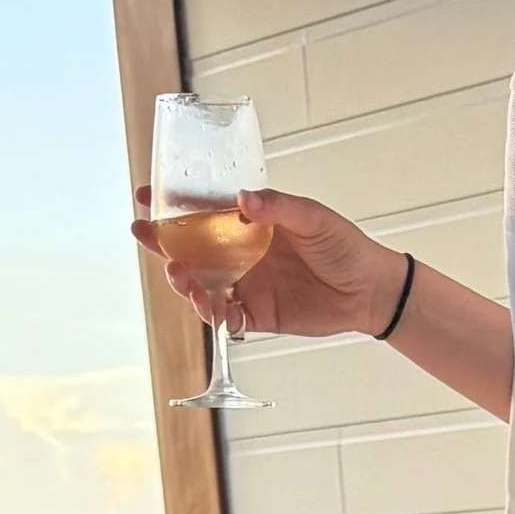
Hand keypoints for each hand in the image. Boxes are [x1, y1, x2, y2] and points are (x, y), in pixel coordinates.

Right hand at [131, 184, 405, 340]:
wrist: (369, 290)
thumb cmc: (344, 245)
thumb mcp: (313, 217)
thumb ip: (277, 207)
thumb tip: (243, 200)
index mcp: (249, 223)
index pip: (202, 210)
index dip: (172, 205)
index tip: (145, 196)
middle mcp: (241, 253)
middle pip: (191, 249)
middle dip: (163, 243)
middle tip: (145, 234)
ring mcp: (246, 285)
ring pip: (202, 285)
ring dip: (183, 280)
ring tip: (178, 274)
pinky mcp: (257, 315)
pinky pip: (225, 317)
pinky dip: (212, 313)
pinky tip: (207, 305)